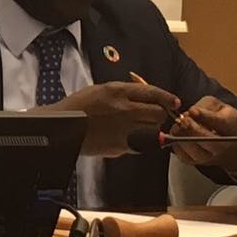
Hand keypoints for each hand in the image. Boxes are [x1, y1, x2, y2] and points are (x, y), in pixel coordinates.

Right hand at [36, 81, 180, 156]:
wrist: (61, 127)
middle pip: (157, 114)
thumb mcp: (100, 90)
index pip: (152, 92)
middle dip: (159, 115)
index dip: (167, 98)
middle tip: (154, 117)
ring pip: (152, 130)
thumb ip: (123, 93)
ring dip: (150, 129)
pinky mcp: (120, 146)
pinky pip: (139, 144)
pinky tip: (124, 138)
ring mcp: (123, 129)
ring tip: (138, 128)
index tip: (175, 102)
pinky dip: (137, 142)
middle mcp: (124, 109)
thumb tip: (145, 97)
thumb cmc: (78, 107)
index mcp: (117, 91)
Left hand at [168, 96, 236, 168]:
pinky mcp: (196, 162)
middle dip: (194, 130)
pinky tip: (177, 134)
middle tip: (183, 120)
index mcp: (231, 126)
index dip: (206, 117)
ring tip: (178, 126)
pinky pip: (184, 156)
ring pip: (195, 152)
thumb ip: (205, 106)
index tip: (193, 111)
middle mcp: (223, 145)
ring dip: (183, 137)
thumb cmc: (219, 119)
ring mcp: (210, 156)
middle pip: (210, 142)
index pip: (221, 123)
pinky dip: (177, 144)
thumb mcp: (216, 106)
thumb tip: (192, 112)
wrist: (225, 141)